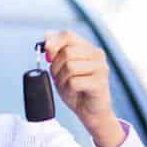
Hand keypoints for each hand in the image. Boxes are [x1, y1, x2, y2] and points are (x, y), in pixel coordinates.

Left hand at [43, 30, 123, 146]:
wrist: (91, 112)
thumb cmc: (76, 90)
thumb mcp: (61, 69)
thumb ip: (55, 53)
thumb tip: (46, 35)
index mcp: (88, 48)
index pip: (67, 35)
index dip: (53, 43)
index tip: (46, 53)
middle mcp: (97, 55)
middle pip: (66, 52)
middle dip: (56, 67)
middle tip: (58, 78)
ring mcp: (101, 68)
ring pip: (69, 67)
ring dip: (62, 79)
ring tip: (67, 86)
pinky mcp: (100, 83)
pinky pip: (74, 82)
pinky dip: (68, 89)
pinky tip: (74, 92)